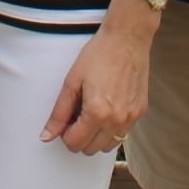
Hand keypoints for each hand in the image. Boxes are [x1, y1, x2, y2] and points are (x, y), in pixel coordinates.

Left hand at [38, 10, 155, 154]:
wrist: (127, 39)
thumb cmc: (98, 54)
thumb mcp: (72, 81)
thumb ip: (59, 112)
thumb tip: (47, 136)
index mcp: (97, 113)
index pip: (75, 143)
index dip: (65, 133)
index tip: (65, 119)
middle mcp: (116, 121)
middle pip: (90, 149)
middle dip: (79, 136)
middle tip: (77, 113)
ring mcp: (131, 118)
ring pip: (107, 146)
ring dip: (96, 136)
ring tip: (92, 111)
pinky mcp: (141, 113)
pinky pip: (122, 134)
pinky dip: (111, 128)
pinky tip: (107, 107)